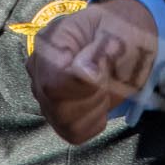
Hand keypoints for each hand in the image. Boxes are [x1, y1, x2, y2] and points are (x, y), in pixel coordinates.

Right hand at [28, 0, 159, 143]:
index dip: (84, 85)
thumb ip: (102, 50)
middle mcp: (39, 70)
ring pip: (65, 124)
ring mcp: (44, 95)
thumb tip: (83, 73)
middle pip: (57, 107)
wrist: (126, 38)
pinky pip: (74, 133)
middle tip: (109, 76)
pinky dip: (94, 121)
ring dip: (95, 109)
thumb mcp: (120, 32)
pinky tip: (100, 100)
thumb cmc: (122, 31)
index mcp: (49, 42)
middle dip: (93, 96)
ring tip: (105, 86)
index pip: (54, 82)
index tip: (105, 71)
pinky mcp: (57, 116)